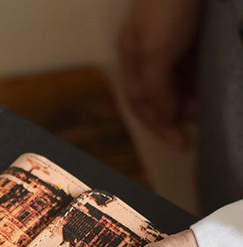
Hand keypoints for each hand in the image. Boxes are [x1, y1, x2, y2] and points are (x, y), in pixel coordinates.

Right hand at [117, 0, 200, 148]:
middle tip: (190, 137)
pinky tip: (204, 92)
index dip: (158, 126)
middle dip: (171, 118)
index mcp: (130, 58)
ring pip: (174, 85)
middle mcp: (145, 55)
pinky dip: (195, 86)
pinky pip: (189, 70)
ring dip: (186, 104)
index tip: (179, 143)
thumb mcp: (156, 52)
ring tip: (202, 114)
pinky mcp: (188, 37)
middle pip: (155, 97)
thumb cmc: (165, 8)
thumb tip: (165, 120)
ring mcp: (167, 46)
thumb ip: (157, 89)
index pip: (140, 103)